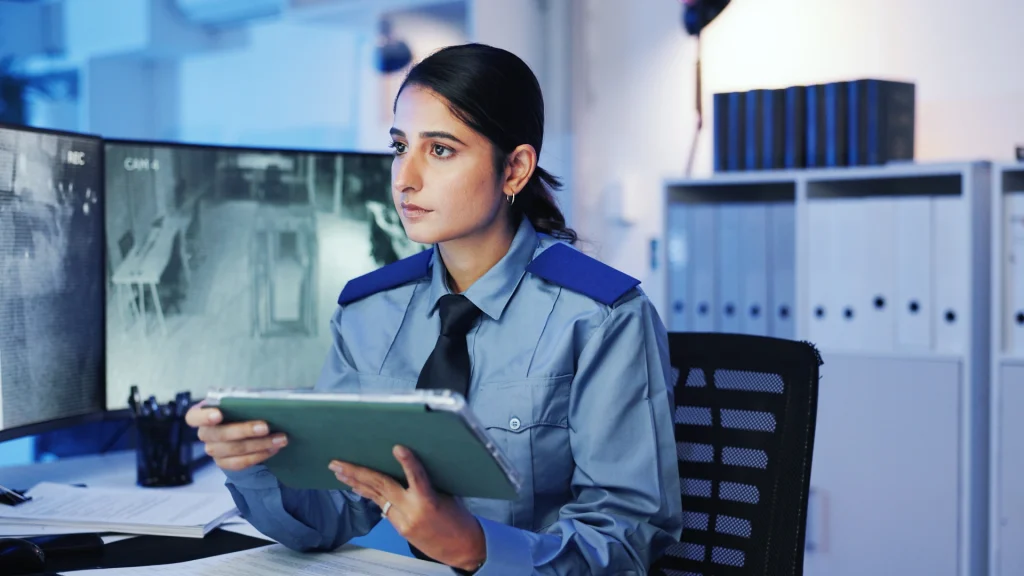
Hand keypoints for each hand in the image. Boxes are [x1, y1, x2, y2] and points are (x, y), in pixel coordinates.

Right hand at [185, 402, 287, 471]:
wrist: (240, 431)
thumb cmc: (238, 410)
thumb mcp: (238, 403)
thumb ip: (244, 401)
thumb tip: (267, 400)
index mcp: (201, 415)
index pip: (194, 417)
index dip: (204, 417)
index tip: (218, 414)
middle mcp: (204, 434)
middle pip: (220, 435)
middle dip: (245, 430)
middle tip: (266, 427)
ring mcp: (212, 450)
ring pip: (234, 450)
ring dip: (260, 444)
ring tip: (280, 439)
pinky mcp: (223, 463)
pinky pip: (240, 463)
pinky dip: (259, 456)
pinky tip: (273, 449)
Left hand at [330, 446, 485, 571]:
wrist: (462, 549)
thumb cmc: (459, 519)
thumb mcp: (447, 495)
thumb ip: (426, 483)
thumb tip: (407, 467)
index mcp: (429, 501)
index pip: (417, 477)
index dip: (408, 462)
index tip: (398, 448)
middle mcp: (412, 511)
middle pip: (382, 487)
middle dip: (357, 473)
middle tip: (337, 463)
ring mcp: (403, 522)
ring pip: (376, 497)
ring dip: (355, 483)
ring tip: (339, 472)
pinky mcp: (400, 528)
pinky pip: (382, 507)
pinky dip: (370, 495)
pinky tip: (357, 487)